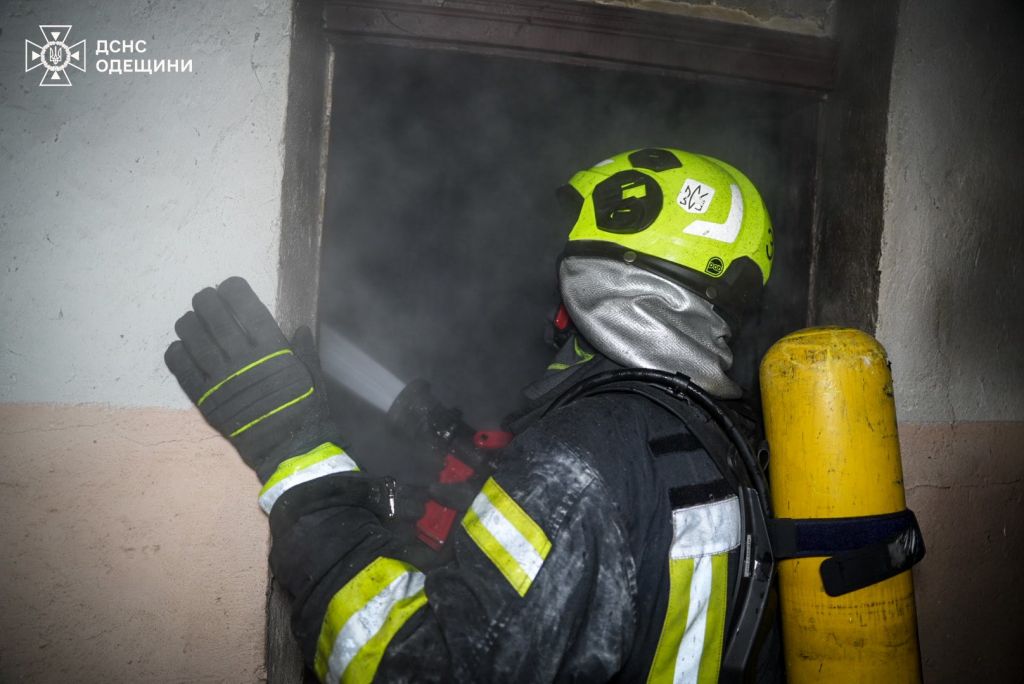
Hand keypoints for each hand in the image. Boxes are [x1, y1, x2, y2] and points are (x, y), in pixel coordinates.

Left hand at [165, 277, 336, 481]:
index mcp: (272, 347)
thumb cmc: (307, 410)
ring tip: (190, 321)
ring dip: (188, 322)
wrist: (290, 449)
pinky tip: (179, 347)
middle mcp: (243, 356)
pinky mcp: (205, 398)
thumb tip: (298, 329)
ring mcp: (221, 377)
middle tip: (205, 299)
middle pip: (213, 315)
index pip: (245, 305)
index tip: (229, 286)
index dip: (233, 289)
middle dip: (206, 300)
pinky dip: (176, 352)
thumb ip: (303, 350)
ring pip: (192, 336)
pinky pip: (180, 367)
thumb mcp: (312, 375)